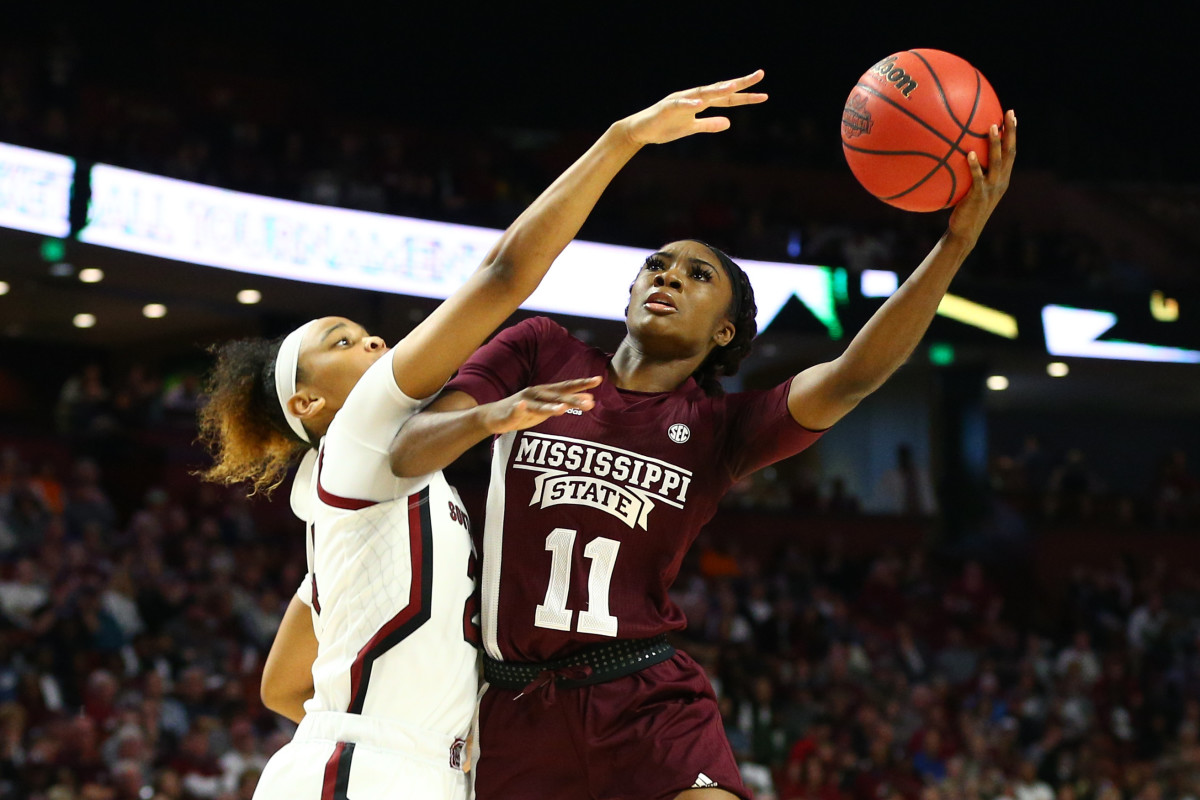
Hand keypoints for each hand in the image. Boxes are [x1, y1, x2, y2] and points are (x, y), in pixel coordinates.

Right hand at [482, 376, 602, 433]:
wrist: (493, 416)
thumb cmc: (524, 412)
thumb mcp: (547, 409)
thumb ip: (566, 404)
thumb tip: (590, 400)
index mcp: (546, 392)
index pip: (567, 387)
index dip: (582, 384)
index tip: (599, 380)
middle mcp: (537, 393)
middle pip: (557, 396)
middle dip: (573, 398)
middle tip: (590, 402)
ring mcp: (523, 401)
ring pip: (539, 405)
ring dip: (550, 406)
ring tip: (562, 408)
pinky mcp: (511, 411)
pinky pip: (516, 410)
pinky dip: (520, 407)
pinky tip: (522, 405)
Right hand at [617, 70, 767, 145]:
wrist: (640, 131)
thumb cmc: (665, 128)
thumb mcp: (692, 129)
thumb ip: (709, 125)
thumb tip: (729, 123)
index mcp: (701, 102)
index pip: (727, 99)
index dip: (745, 97)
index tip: (764, 96)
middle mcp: (694, 97)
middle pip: (720, 89)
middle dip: (739, 83)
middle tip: (760, 75)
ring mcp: (681, 100)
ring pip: (703, 93)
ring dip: (718, 89)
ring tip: (734, 85)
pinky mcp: (667, 108)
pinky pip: (680, 104)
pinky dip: (690, 103)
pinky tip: (700, 103)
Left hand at [948, 109, 1016, 242]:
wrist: (965, 231)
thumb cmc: (966, 208)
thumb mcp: (972, 188)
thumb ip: (972, 172)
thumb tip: (958, 152)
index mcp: (1002, 178)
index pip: (1011, 152)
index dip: (1013, 134)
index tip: (1012, 116)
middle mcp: (1000, 181)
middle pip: (1010, 153)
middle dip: (1011, 132)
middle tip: (1010, 114)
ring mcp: (991, 189)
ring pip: (997, 163)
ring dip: (995, 144)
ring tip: (992, 126)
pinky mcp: (979, 196)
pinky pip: (978, 178)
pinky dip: (975, 166)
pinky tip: (969, 154)